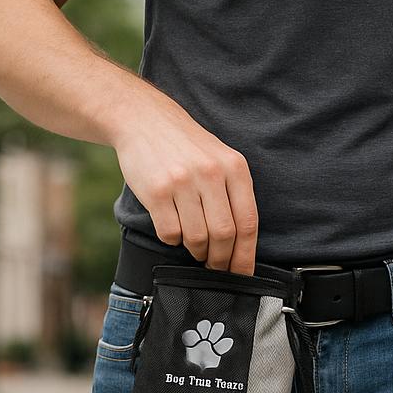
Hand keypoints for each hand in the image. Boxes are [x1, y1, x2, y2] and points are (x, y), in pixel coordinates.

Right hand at [110, 92, 258, 274]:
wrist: (144, 119)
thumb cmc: (186, 147)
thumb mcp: (220, 160)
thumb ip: (234, 196)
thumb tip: (241, 247)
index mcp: (234, 168)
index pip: (248, 224)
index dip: (245, 256)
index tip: (241, 274)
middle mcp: (211, 173)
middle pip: (223, 236)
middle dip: (220, 260)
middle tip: (214, 265)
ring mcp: (182, 181)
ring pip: (197, 239)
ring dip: (196, 250)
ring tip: (194, 245)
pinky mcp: (157, 190)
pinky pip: (170, 233)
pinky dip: (173, 239)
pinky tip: (172, 227)